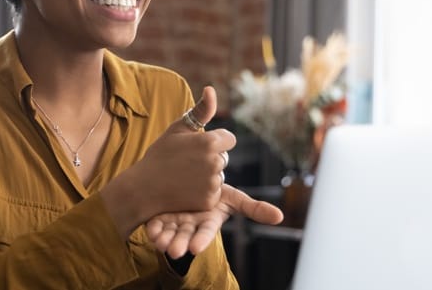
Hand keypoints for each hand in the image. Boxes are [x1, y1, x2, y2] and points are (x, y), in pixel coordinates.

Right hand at [104, 86, 235, 237]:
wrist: (143, 188)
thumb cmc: (160, 154)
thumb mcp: (178, 129)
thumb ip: (200, 110)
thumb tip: (212, 89)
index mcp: (210, 142)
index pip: (229, 139)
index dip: (215, 141)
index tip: (197, 146)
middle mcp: (215, 162)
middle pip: (224, 157)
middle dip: (211, 158)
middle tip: (186, 162)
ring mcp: (213, 183)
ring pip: (219, 175)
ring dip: (207, 175)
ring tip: (184, 176)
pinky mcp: (210, 201)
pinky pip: (214, 192)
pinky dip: (203, 192)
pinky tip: (186, 189)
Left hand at [146, 184, 283, 258]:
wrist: (190, 180)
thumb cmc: (214, 192)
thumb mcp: (233, 198)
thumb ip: (254, 208)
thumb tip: (280, 217)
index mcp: (209, 219)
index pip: (207, 232)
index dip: (201, 240)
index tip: (195, 249)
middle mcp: (192, 223)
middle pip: (186, 236)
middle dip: (180, 244)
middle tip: (174, 250)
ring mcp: (176, 221)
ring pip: (170, 233)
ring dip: (165, 240)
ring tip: (160, 243)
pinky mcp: (161, 217)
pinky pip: (156, 224)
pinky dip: (154, 229)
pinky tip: (151, 231)